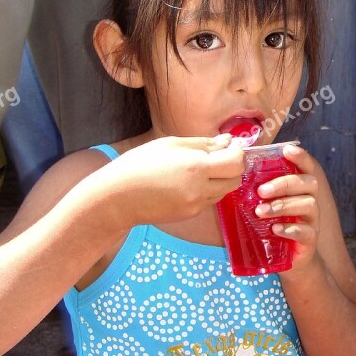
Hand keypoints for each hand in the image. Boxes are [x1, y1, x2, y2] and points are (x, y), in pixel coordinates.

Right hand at [104, 134, 243, 229]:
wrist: (118, 197)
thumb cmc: (139, 164)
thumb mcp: (170, 144)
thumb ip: (203, 143)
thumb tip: (227, 141)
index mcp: (196, 167)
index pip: (235, 162)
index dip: (238, 152)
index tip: (231, 145)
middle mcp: (200, 189)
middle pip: (236, 179)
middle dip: (234, 166)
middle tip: (221, 156)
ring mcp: (196, 204)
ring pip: (224, 191)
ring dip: (222, 179)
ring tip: (201, 169)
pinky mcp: (191, 214)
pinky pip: (210, 200)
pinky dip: (209, 189)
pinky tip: (190, 182)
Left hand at [253, 143, 319, 269]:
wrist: (287, 260)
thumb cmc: (272, 225)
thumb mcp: (266, 205)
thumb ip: (258, 189)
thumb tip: (233, 172)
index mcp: (300, 187)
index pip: (306, 166)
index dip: (300, 156)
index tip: (287, 150)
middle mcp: (310, 199)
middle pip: (307, 182)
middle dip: (284, 183)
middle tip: (261, 191)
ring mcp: (313, 220)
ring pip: (308, 204)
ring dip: (283, 205)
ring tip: (261, 212)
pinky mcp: (310, 239)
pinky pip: (306, 231)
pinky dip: (290, 228)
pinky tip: (275, 229)